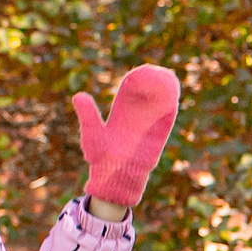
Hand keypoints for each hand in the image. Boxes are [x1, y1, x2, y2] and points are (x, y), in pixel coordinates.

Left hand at [72, 64, 180, 217]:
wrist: (115, 179)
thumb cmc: (101, 159)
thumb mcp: (92, 135)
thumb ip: (88, 116)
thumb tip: (78, 96)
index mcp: (120, 115)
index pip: (130, 93)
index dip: (136, 81)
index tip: (140, 71)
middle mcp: (136, 119)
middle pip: (147, 95)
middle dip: (153, 82)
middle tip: (155, 71)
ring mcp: (147, 127)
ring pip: (159, 105)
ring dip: (164, 91)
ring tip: (167, 78)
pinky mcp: (157, 137)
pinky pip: (166, 119)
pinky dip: (170, 105)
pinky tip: (173, 94)